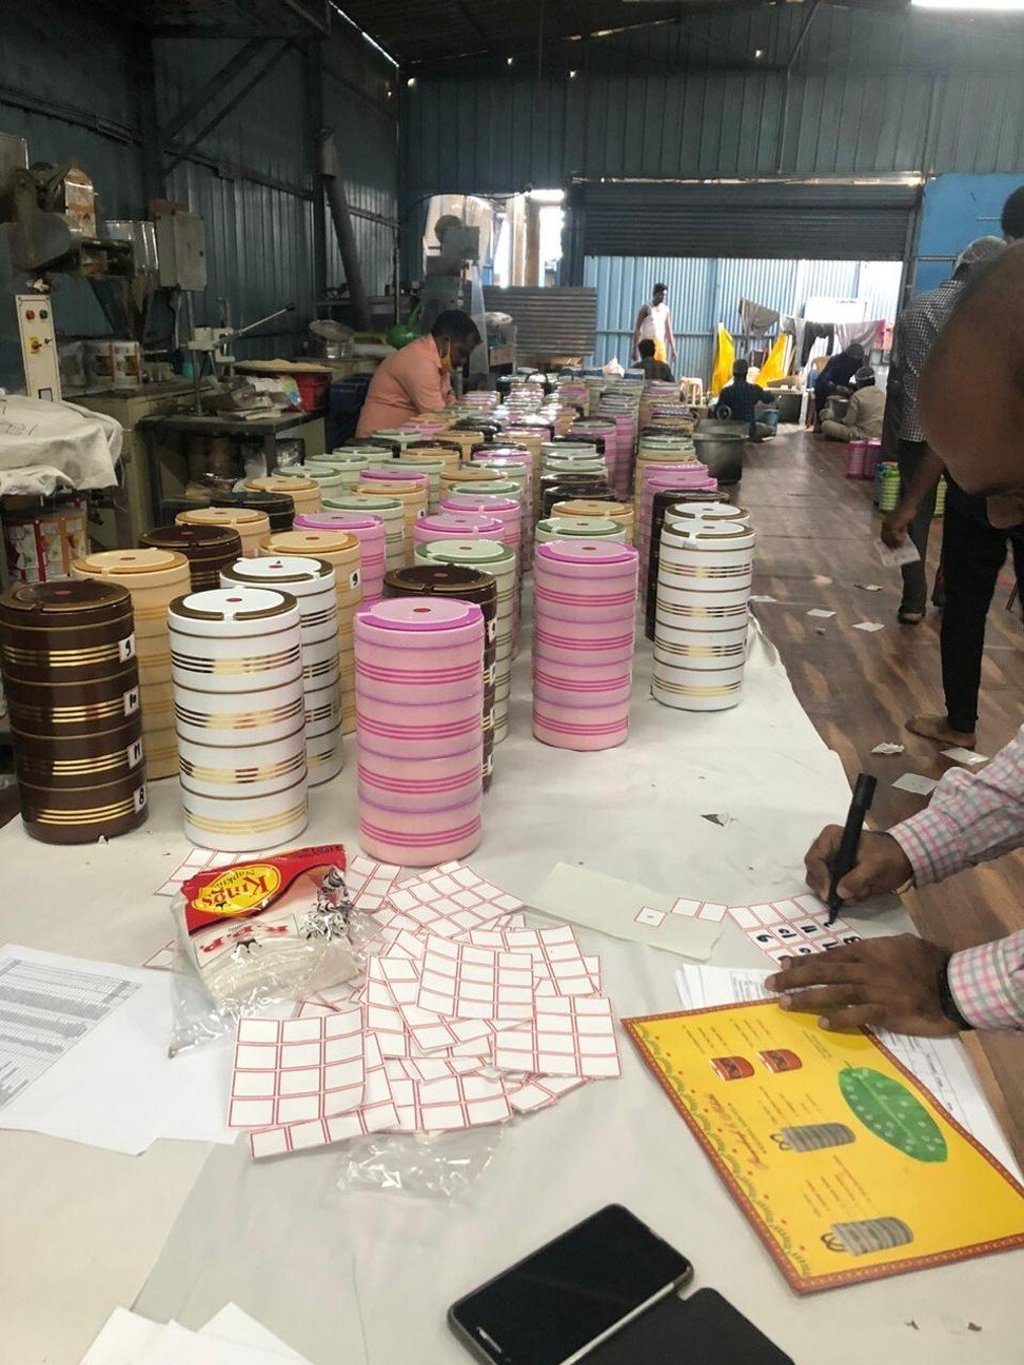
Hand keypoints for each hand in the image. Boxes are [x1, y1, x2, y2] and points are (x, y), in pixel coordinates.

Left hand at [765, 936, 957, 1035]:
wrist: (953, 984)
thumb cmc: (929, 962)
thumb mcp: (900, 944)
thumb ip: (875, 948)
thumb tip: (854, 952)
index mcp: (869, 951)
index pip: (830, 956)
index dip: (805, 960)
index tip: (784, 964)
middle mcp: (866, 969)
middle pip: (823, 973)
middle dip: (794, 978)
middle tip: (770, 984)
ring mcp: (875, 991)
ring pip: (833, 993)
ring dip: (806, 998)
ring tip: (784, 1003)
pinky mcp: (887, 1012)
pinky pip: (858, 1015)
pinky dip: (839, 1019)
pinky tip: (821, 1023)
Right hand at [804, 825, 911, 902]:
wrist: (903, 860)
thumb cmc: (888, 855)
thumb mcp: (875, 865)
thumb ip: (857, 879)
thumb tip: (840, 893)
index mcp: (831, 838)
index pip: (814, 859)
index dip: (819, 877)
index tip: (829, 893)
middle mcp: (827, 851)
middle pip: (813, 874)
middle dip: (829, 888)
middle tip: (842, 899)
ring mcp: (831, 865)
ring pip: (822, 886)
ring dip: (840, 894)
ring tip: (862, 891)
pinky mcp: (838, 878)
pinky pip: (833, 892)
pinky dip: (846, 897)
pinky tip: (863, 891)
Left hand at [881, 507, 912, 548]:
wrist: (909, 505)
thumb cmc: (906, 513)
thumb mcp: (902, 524)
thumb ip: (900, 531)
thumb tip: (900, 539)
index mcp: (886, 523)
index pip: (884, 536)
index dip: (888, 542)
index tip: (892, 547)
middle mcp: (885, 524)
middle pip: (885, 538)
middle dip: (890, 544)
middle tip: (896, 549)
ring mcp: (888, 525)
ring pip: (889, 538)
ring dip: (895, 543)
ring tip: (901, 546)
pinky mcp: (893, 525)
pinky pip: (894, 536)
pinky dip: (898, 540)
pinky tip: (903, 541)